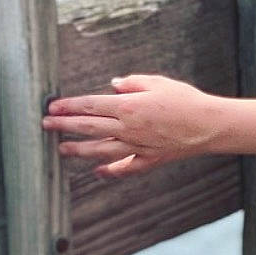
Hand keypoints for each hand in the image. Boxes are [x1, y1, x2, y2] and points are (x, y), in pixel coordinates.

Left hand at [42, 75, 223, 177]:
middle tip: (46, 125)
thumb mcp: (158, 83)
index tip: (52, 107)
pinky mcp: (149, 159)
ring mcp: (138, 147)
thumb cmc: (185, 100)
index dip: (69, 106)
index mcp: (129, 106)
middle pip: (89, 127)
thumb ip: (133, 83)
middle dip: (64, 126)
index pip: (90, 105)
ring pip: (101, 150)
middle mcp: (129, 129)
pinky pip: (125, 167)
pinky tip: (97, 172)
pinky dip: (110, 171)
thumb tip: (113, 84)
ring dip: (79, 150)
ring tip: (62, 149)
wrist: (209, 125)